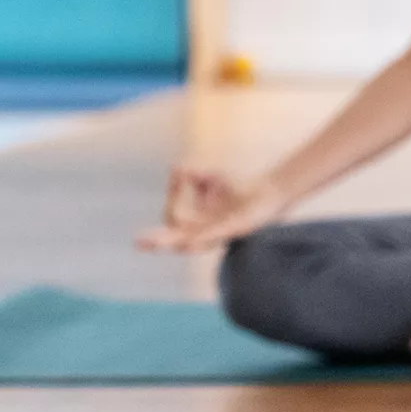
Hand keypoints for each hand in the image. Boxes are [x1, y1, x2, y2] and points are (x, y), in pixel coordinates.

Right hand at [136, 167, 289, 252]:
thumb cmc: (239, 189)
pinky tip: (188, 242)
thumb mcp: (213, 180)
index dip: (174, 193)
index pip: (174, 214)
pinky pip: (217, 236)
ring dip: (175, 242)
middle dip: (157, 240)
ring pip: (192, 243)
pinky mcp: (236, 229)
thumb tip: (176, 167)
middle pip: (176, 237)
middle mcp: (205, 233)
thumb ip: (193, 176)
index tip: (180, 172)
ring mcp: (220, 234)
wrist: (271, 193)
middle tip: (138, 241)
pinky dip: (202, 238)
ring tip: (155, 244)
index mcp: (196, 224)